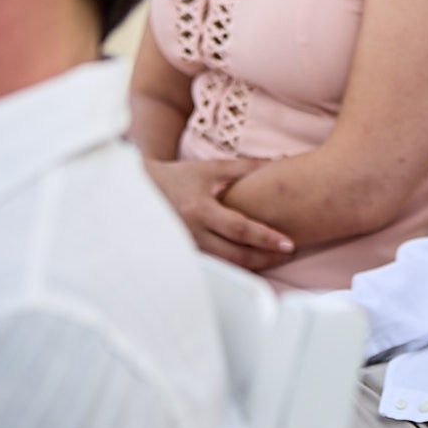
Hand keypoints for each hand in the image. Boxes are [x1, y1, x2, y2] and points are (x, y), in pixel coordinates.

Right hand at [144, 157, 292, 269]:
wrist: (139, 190)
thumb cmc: (179, 177)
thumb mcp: (210, 169)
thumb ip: (245, 167)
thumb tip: (280, 160)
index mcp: (200, 210)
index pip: (239, 230)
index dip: (265, 238)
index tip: (288, 243)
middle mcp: (192, 233)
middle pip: (235, 255)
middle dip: (265, 258)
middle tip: (288, 254)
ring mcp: (186, 248)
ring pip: (225, 266)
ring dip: (252, 265)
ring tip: (275, 258)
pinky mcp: (183, 256)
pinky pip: (214, 266)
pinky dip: (234, 267)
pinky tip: (250, 263)